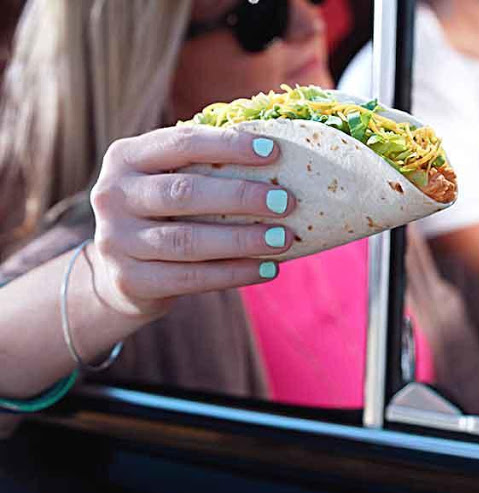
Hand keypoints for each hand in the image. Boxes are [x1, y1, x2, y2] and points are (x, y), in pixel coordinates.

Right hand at [90, 125, 294, 316]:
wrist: (120, 271)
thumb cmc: (160, 216)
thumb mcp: (166, 182)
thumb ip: (202, 169)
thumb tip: (275, 163)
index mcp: (126, 158)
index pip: (181, 144)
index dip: (228, 146)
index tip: (272, 152)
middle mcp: (112, 196)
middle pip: (185, 193)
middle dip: (241, 196)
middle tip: (285, 201)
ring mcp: (115, 241)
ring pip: (188, 241)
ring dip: (242, 240)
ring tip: (283, 239)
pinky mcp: (129, 280)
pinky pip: (190, 278)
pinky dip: (233, 274)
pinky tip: (267, 269)